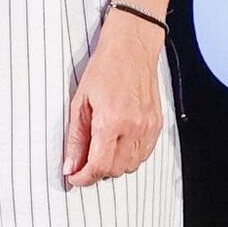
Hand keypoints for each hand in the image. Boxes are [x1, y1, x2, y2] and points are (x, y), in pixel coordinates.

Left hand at [64, 10, 167, 185]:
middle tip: (84, 163)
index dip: (84, 178)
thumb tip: (70, 165)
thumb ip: (75, 138)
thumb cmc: (105, 68)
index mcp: (111, 120)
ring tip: (101, 152)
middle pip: (116, 170)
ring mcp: (148, 127)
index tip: (75, 177)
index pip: (99, 166)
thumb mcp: (80, 102)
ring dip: (114, 166)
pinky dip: (130, 157)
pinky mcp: (157, 125)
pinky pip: (144, 155)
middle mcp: (134, 126)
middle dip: (97, 172)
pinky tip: (118, 145)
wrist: (132, 48)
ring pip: (131, 166)